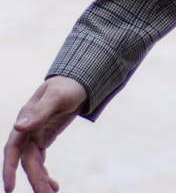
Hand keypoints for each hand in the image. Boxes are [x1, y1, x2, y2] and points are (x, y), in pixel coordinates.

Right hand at [3, 78, 86, 192]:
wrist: (78, 80)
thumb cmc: (68, 85)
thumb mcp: (57, 96)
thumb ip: (39, 112)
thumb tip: (17, 126)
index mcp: (25, 120)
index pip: (13, 149)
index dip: (9, 169)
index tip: (10, 189)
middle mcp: (27, 130)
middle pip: (27, 161)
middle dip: (34, 179)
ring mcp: (35, 135)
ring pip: (34, 163)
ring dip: (41, 179)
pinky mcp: (44, 138)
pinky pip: (41, 160)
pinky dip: (45, 173)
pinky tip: (53, 186)